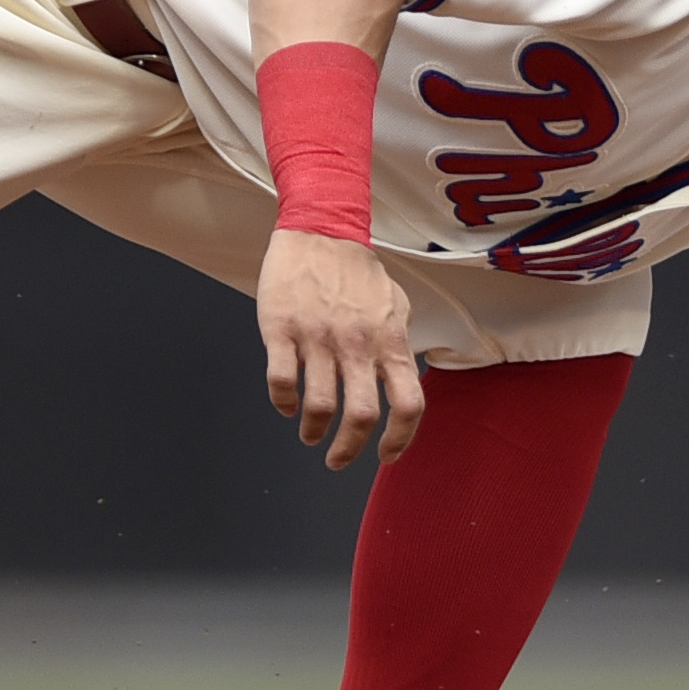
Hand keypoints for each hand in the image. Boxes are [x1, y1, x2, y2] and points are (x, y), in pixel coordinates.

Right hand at [257, 229, 426, 465]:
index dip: (400, 439)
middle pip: (360, 416)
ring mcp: (318, 338)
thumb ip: (400, 346)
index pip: (408, 403)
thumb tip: (404, 381)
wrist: (320, 230)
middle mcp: (357, 344)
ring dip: (313, 430)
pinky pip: (281, 382)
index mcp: (389, 341)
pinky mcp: (282, 331)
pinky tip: (287, 404)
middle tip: (337, 459)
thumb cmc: (358, 271)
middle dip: (348, 450)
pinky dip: (283, 404)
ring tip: (310, 433)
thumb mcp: (396, 306)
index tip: (385, 455)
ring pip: (317, 407)